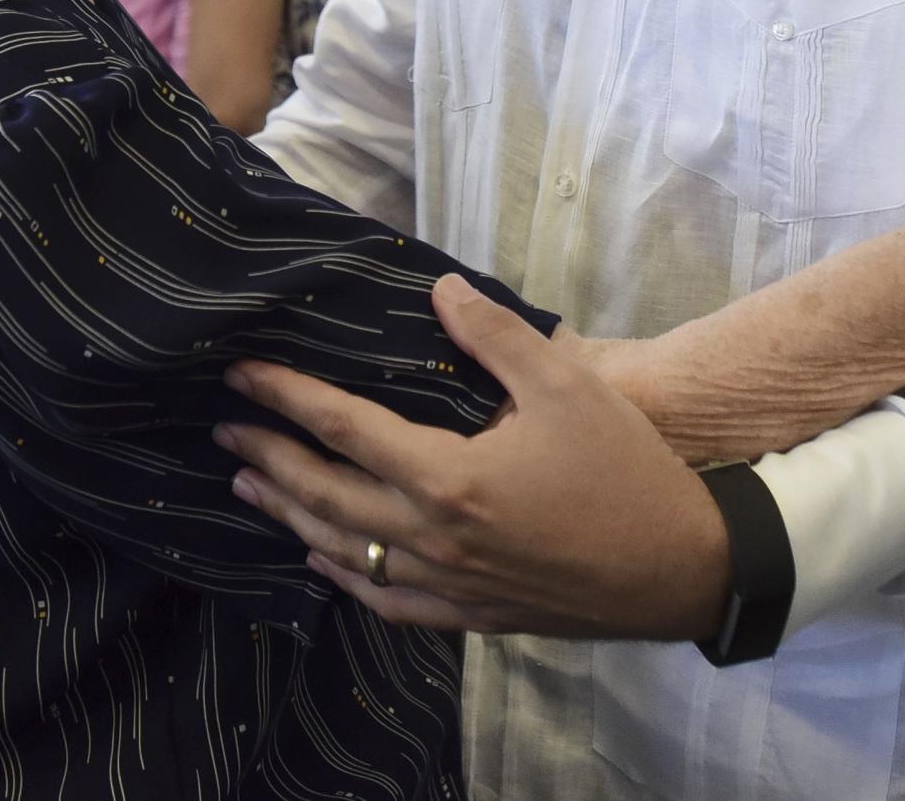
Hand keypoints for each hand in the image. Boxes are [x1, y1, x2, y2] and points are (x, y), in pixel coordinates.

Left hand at [213, 273, 730, 638]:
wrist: (680, 568)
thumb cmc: (624, 470)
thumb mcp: (566, 384)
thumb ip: (496, 336)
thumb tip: (439, 289)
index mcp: (447, 478)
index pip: (342, 429)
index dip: (285, 396)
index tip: (241, 373)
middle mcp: (433, 538)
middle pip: (325, 495)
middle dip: (268, 458)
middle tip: (224, 429)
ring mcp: (449, 585)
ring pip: (344, 552)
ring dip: (289, 516)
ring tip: (248, 487)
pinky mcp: (471, 615)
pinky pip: (387, 601)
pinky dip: (344, 578)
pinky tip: (322, 560)